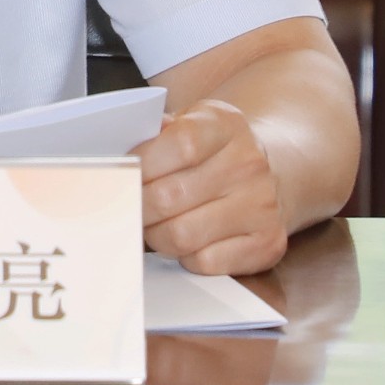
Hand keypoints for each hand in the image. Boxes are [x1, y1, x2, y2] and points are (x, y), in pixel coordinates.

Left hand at [134, 99, 287, 275]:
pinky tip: (183, 241)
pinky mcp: (267, 243)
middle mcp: (249, 163)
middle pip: (172, 196)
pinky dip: (184, 256)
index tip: (122, 173)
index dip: (143, 164)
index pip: (180, 145)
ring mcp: (262, 206)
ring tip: (151, 224)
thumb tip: (117, 155)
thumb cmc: (211, 147)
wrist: (266, 168)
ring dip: (155, 234)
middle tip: (126, 207)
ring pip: (183, 235)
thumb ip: (156, 132)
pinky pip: (205, 262)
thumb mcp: (189, 121)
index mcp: (226, 124)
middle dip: (138, 206)